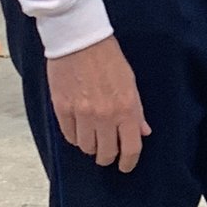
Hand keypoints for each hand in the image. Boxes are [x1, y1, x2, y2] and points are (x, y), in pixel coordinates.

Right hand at [47, 35, 150, 172]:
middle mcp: (104, 115)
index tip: (126, 166)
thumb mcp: (130, 82)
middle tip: (108, 151)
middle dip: (108, 156)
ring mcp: (82, 114)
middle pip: (106, 153)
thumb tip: (143, 131)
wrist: (80, 40)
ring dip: (91, 145)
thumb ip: (137, 110)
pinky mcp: (62, 110)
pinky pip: (69, 137)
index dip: (129, 162)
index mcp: (126, 108)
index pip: (130, 147)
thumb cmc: (108, 58)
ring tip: (93, 135)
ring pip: (86, 147)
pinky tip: (79, 127)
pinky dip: (75, 136)